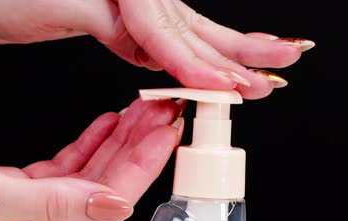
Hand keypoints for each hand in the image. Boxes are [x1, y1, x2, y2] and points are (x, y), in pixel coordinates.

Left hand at [0, 0, 312, 98]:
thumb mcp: (65, 4)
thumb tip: (152, 46)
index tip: (233, 85)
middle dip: (237, 51)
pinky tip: (203, 66)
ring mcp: (128, 6)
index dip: (204, 62)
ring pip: (184, 34)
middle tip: (282, 64)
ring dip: (224, 53)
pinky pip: (159, 41)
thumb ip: (114, 22)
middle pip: (193, 27)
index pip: (174, 31)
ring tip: (264, 61)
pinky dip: (185, 58)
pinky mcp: (117, 20)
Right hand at [0, 98, 183, 220]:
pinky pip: (63, 171)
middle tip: (163, 112)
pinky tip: (104, 126)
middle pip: (104, 189)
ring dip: (116, 143)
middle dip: (137, 149)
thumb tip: (115, 204)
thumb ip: (55, 204)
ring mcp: (26, 216)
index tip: (165, 132)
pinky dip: (86, 146)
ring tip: (142, 112)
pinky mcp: (14, 195)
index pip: (106, 203)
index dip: (141, 165)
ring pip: (88, 177)